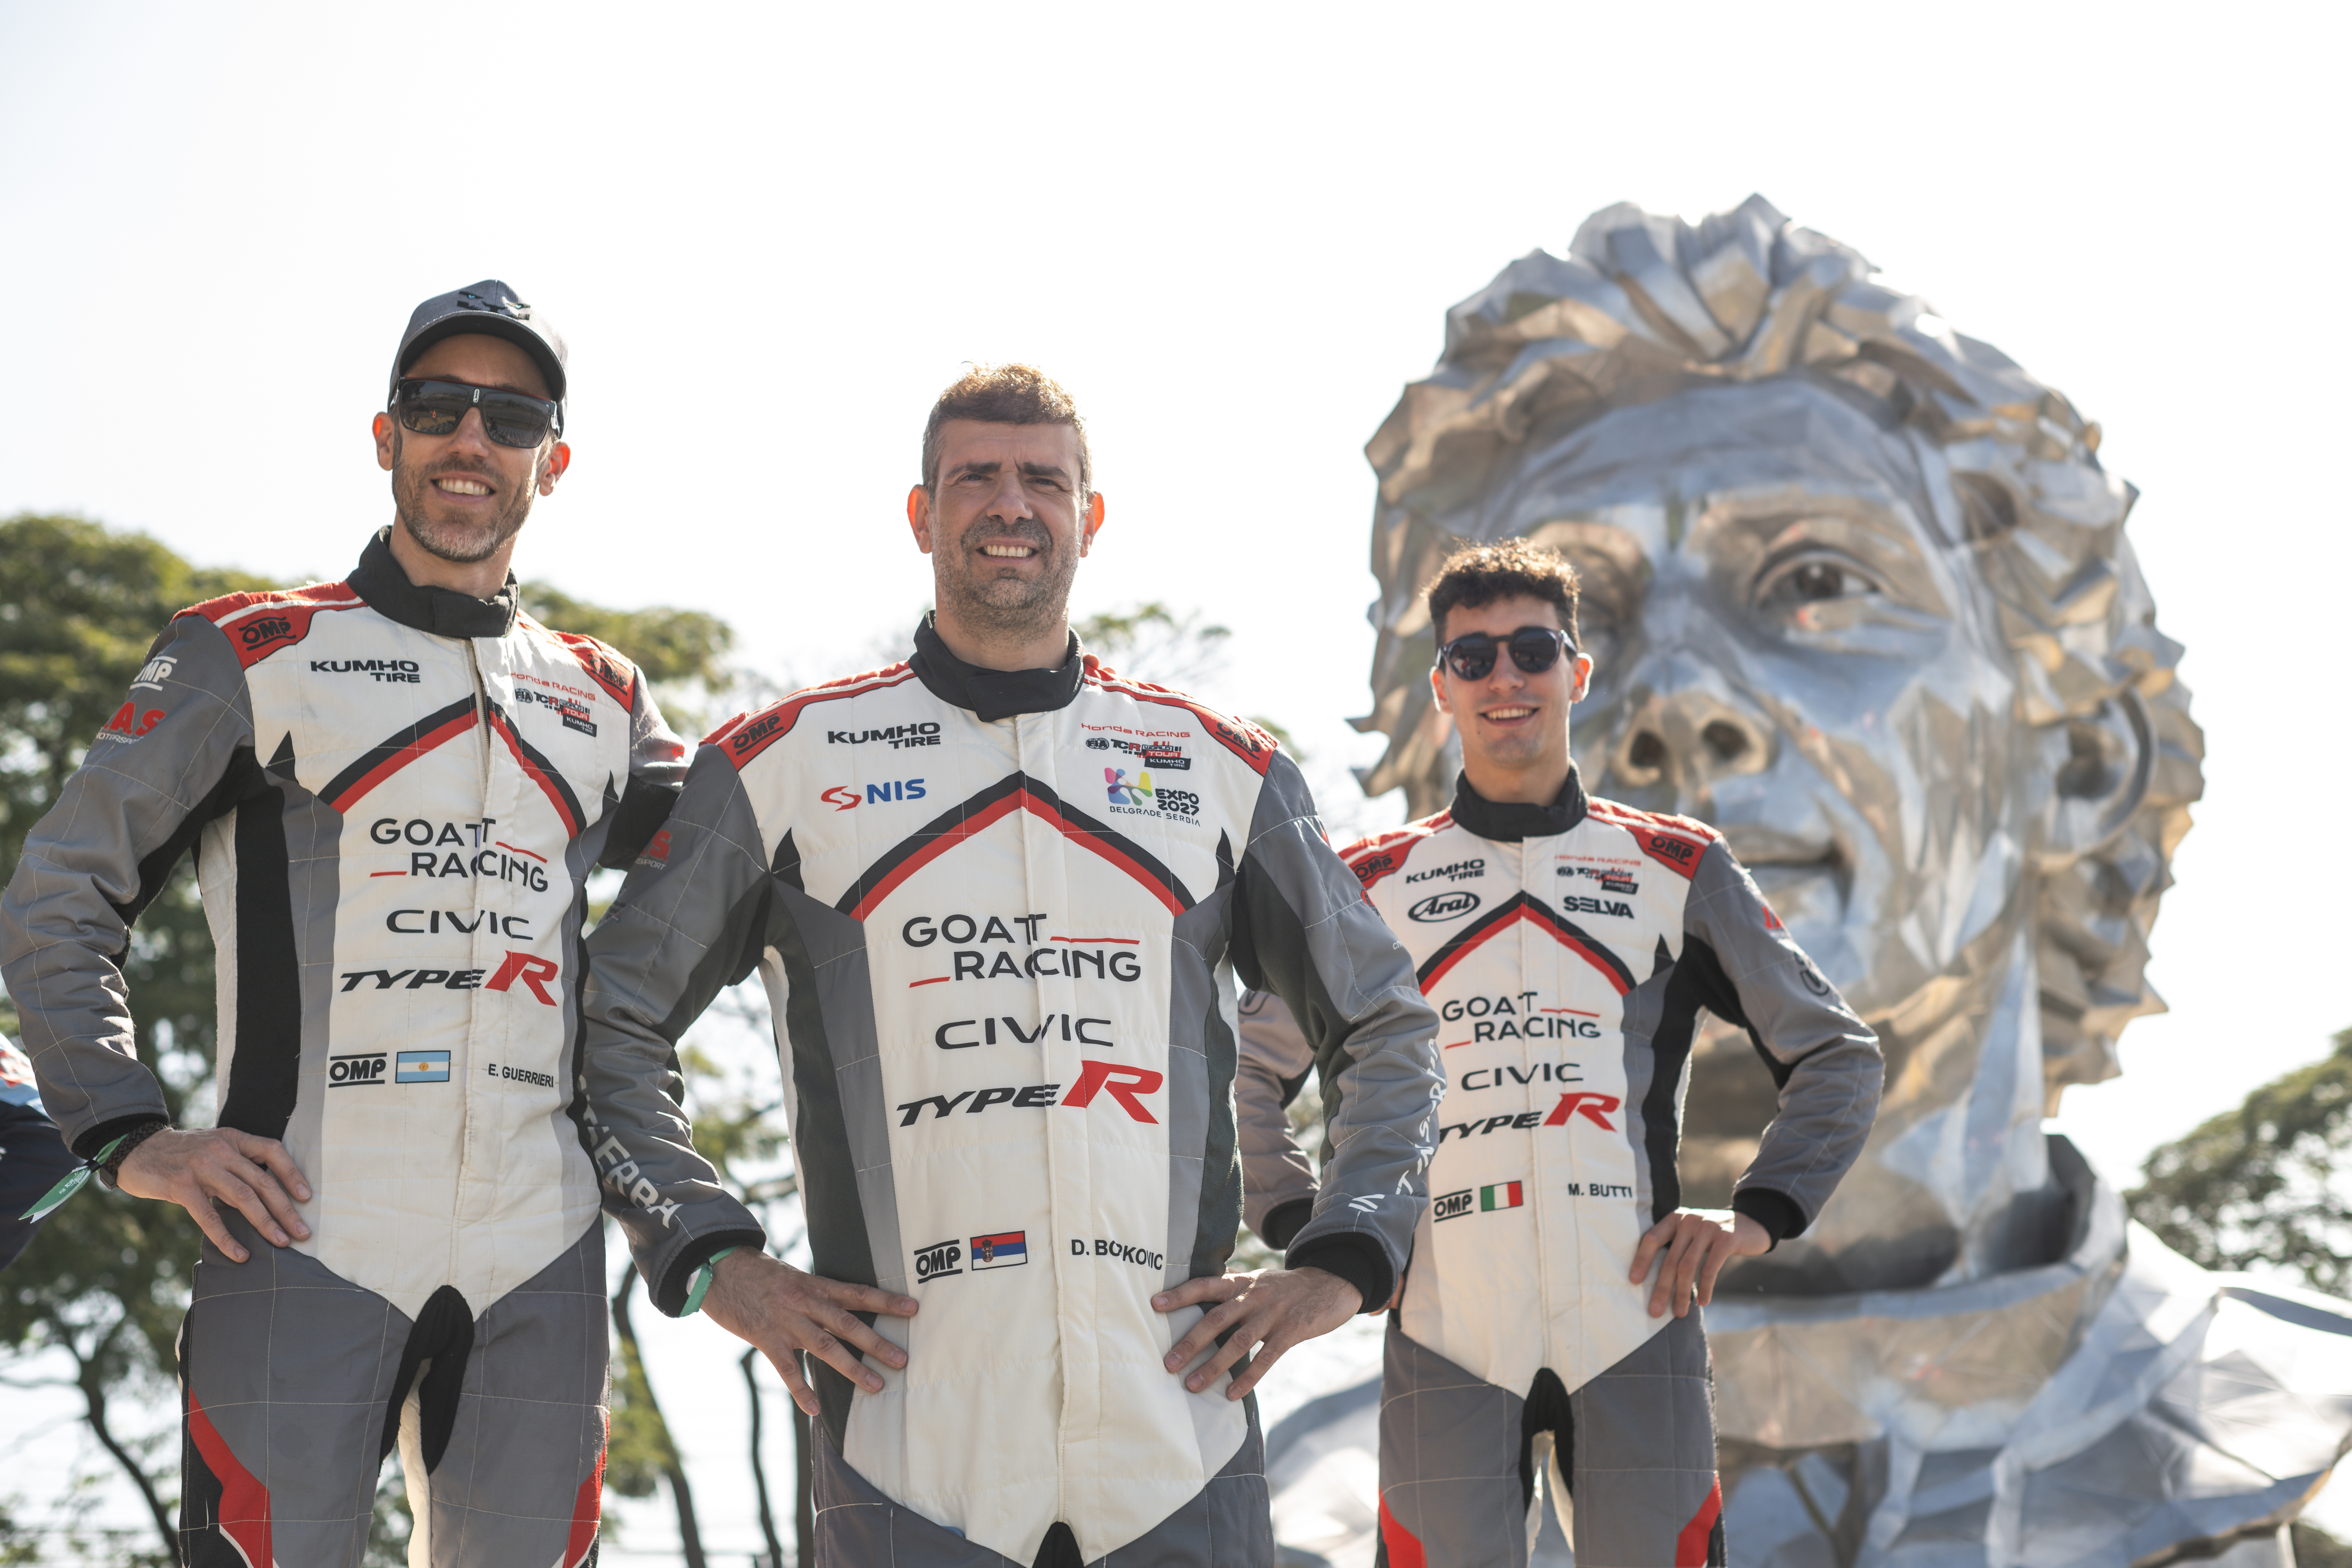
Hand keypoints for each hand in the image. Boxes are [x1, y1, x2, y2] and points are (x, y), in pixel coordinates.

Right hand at [115, 1127, 310, 1262]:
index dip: (292, 1174)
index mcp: (233, 1139)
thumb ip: (237, 1167)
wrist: (136, 1149)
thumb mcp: (213, 1149)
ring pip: (242, 1198)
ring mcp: (201, 1168)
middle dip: (285, 1209)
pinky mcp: (181, 1187)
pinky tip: (240, 1254)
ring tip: (281, 1243)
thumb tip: (265, 1199)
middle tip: (302, 1232)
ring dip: (265, 1223)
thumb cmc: (182, 1154)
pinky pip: (209, 1217)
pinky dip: (227, 1238)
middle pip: (262, 1182)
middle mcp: (221, 1150)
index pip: (272, 1151)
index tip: (306, 1197)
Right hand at [702, 1250, 918, 1415]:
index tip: (913, 1308)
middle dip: (877, 1343)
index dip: (886, 1301)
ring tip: (876, 1386)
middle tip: (903, 1359)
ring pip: (825, 1347)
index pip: (858, 1293)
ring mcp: (786, 1321)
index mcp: (816, 1285)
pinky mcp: (765, 1338)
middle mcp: (805, 1302)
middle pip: (848, 1324)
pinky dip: (801, 1389)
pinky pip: (786, 1368)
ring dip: (852, 1368)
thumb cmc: (760, 1275)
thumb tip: (842, 1308)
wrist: (720, 1268)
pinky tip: (815, 1409)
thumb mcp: (794, 1277)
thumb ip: (817, 1294)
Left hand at [1153, 1266, 1359, 1399]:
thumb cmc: (1285, 1286)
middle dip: (1190, 1342)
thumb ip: (1231, 1287)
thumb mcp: (1257, 1280)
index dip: (1180, 1294)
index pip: (1205, 1285)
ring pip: (1238, 1341)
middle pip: (1216, 1318)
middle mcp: (1253, 1295)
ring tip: (1192, 1386)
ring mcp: (1273, 1314)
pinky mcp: (1292, 1331)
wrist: (1331, 1282)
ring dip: (1214, 1366)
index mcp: (1241, 1282)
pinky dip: (1249, 1377)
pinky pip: (1267, 1358)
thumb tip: (1199, 1291)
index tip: (1154, 1304)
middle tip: (1168, 1364)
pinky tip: (1232, 1394)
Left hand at [1628, 1208, 1768, 1317]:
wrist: (1750, 1224)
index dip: (1641, 1260)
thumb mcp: (1691, 1234)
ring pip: (1687, 1267)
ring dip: (1682, 1294)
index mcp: (1675, 1219)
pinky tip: (1702, 1303)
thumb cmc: (1713, 1236)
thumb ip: (1675, 1247)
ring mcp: (1708, 1228)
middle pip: (1669, 1259)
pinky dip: (1705, 1289)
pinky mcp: (1726, 1239)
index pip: (1651, 1239)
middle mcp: (1688, 1221)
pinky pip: (1709, 1269)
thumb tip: (1654, 1283)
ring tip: (1679, 1313)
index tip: (1633, 1282)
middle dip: (1661, 1288)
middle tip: (1655, 1311)